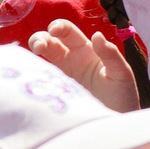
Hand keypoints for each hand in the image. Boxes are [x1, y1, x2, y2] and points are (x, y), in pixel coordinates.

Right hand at [25, 19, 140, 112]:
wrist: (117, 121)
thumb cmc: (122, 95)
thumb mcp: (121, 73)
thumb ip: (111, 54)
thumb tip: (96, 35)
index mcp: (86, 51)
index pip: (68, 32)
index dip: (59, 27)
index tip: (54, 31)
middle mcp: (70, 61)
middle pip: (48, 42)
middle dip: (39, 39)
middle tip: (38, 47)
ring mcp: (59, 77)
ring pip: (39, 60)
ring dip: (31, 57)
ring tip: (31, 61)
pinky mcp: (52, 95)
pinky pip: (37, 82)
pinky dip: (29, 76)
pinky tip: (27, 77)